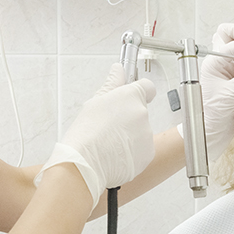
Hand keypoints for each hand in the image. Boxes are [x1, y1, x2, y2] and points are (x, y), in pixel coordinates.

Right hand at [40, 64, 156, 202]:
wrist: (85, 163)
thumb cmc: (86, 133)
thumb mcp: (95, 102)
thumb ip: (112, 84)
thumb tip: (118, 70)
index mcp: (131, 97)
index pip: (148, 87)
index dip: (140, 92)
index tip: (130, 99)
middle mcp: (143, 114)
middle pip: (140, 112)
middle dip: (128, 118)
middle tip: (108, 127)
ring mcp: (147, 135)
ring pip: (140, 132)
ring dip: (130, 136)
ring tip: (109, 144)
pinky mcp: (148, 154)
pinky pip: (142, 150)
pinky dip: (132, 153)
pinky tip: (115, 155)